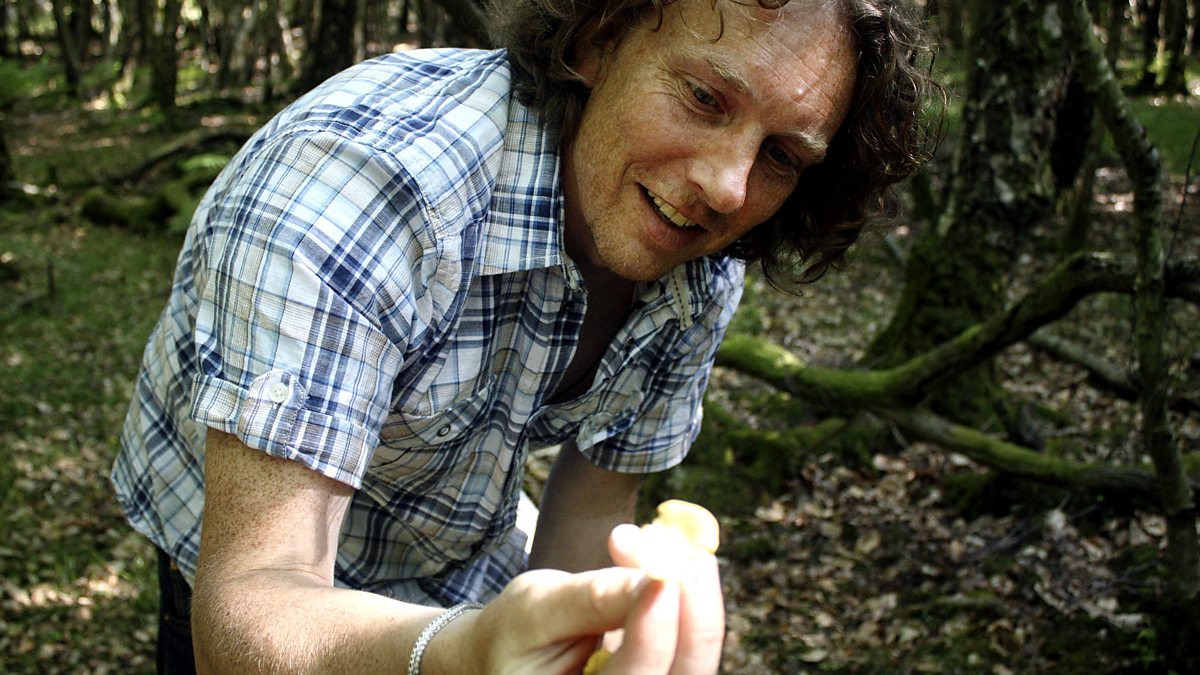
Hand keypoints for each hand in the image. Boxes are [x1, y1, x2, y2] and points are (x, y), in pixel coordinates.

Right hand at [467, 525, 723, 674]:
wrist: (511, 652)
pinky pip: (695, 638)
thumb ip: (592, 598)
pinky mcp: (668, 669)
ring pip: (698, 652)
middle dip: (694, 609)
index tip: (660, 577)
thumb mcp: (536, 609)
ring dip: (695, 594)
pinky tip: (672, 558)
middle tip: (689, 553)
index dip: (652, 632)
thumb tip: (653, 576)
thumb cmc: (516, 632)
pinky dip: (692, 594)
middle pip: (686, 671)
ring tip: (669, 543)